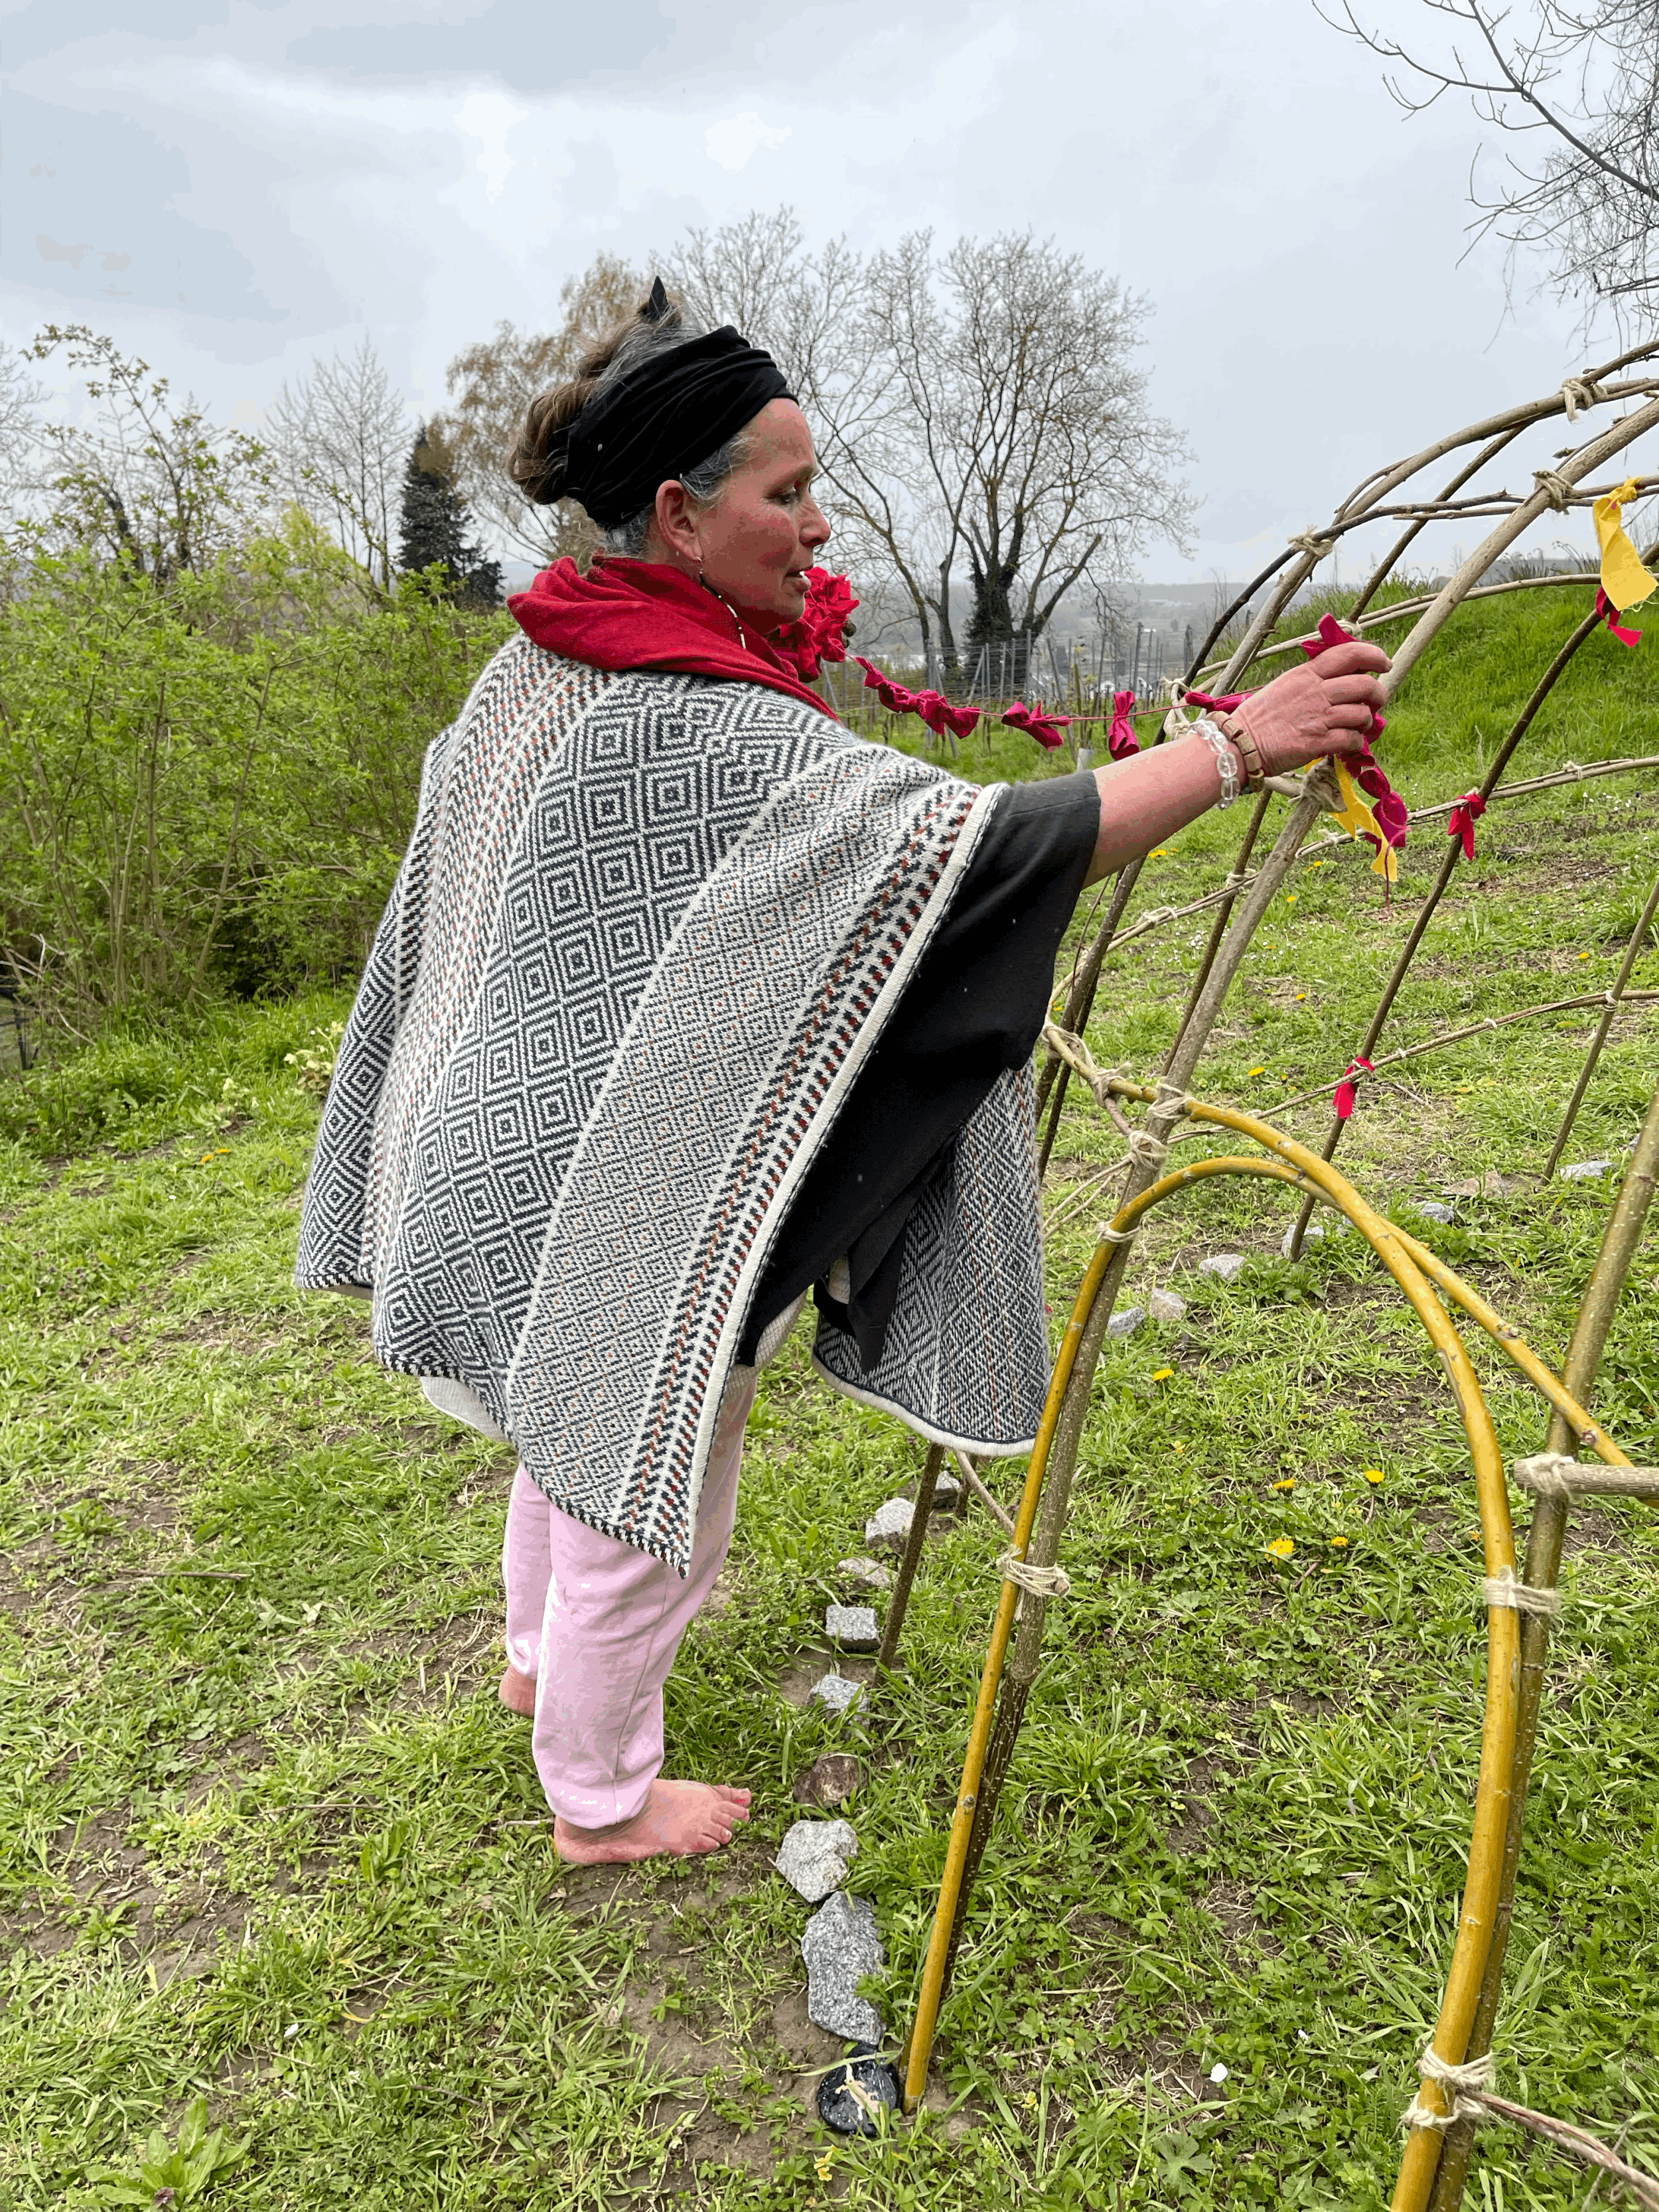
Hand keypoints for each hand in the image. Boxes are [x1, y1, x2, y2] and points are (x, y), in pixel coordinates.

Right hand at [1226, 641, 1390, 777]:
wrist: (1239, 745)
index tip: (1384, 664)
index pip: (1350, 653)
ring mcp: (1318, 717)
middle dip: (1378, 694)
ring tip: (1358, 727)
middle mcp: (1316, 692)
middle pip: (1365, 684)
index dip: (1374, 655)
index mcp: (1307, 673)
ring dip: (1366, 722)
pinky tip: (1348, 744)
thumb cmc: (1259, 717)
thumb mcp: (1284, 685)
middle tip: (1376, 702)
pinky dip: (1356, 743)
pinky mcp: (1318, 742)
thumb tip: (1339, 680)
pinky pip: (1352, 739)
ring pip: (1362, 714)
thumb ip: (1311, 680)